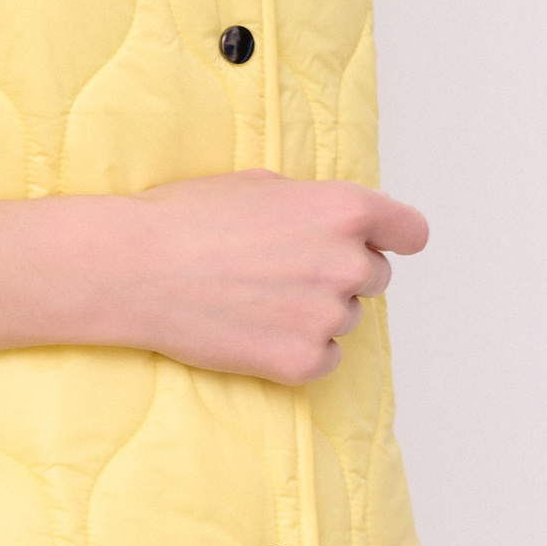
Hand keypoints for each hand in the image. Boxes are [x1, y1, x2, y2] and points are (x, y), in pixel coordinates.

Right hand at [109, 169, 428, 384]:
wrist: (134, 269)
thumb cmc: (187, 218)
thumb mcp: (262, 184)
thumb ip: (318, 204)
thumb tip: (351, 221)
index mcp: (343, 209)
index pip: (412, 231)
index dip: (395, 237)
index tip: (384, 244)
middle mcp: (347, 262)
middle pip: (376, 276)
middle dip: (340, 273)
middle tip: (282, 269)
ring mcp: (327, 316)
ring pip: (347, 318)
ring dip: (315, 311)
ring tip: (256, 297)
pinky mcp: (303, 361)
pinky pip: (326, 357)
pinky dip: (299, 349)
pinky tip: (254, 328)